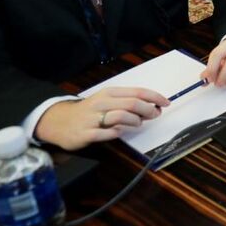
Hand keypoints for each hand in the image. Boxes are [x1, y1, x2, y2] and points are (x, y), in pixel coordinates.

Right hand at [35, 86, 168, 150]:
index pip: (137, 92)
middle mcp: (101, 103)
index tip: (166, 103)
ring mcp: (93, 118)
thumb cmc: (89, 111)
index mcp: (109, 92)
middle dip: (148, 110)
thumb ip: (127, 102)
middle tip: (154, 115)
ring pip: (121, 116)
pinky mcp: (86, 133)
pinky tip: (119, 132)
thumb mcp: (107, 101)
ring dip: (134, 121)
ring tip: (136, 124)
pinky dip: (117, 133)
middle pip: (132, 103)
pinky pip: (107, 133)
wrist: (59, 122)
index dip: (155, 97)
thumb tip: (153, 107)